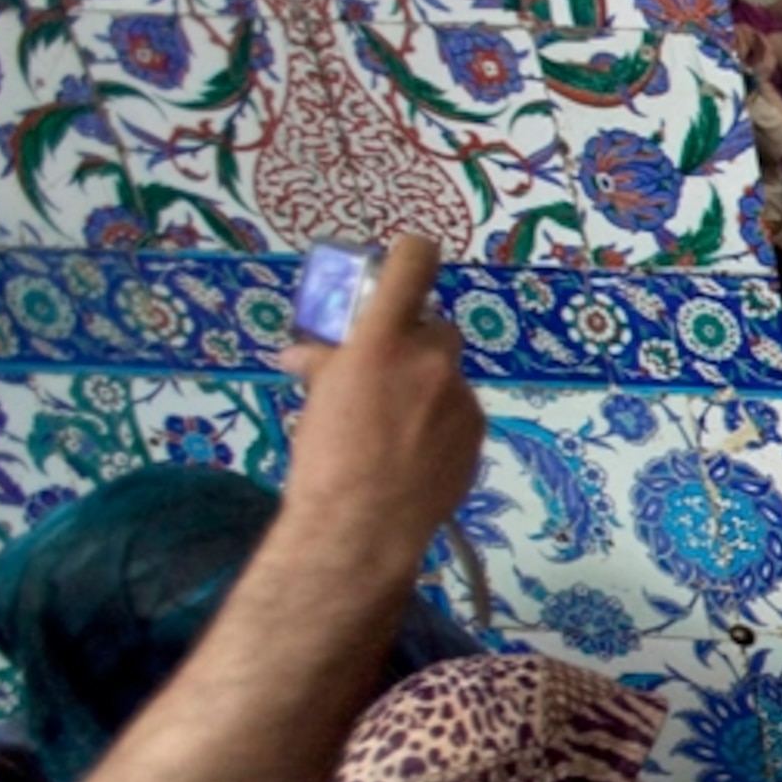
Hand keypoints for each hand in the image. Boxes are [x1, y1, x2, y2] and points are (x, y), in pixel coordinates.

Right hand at [275, 236, 483, 588]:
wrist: (363, 525)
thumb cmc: (326, 459)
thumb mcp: (317, 401)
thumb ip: (323, 366)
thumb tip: (303, 355)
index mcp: (383, 340)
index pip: (414, 263)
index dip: (410, 256)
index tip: (405, 263)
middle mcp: (431, 360)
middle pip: (435, 328)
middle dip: (415, 344)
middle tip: (388, 374)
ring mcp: (461, 397)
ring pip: (448, 375)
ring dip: (427, 388)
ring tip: (396, 428)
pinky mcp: (478, 432)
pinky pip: (460, 412)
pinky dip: (441, 422)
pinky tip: (415, 453)